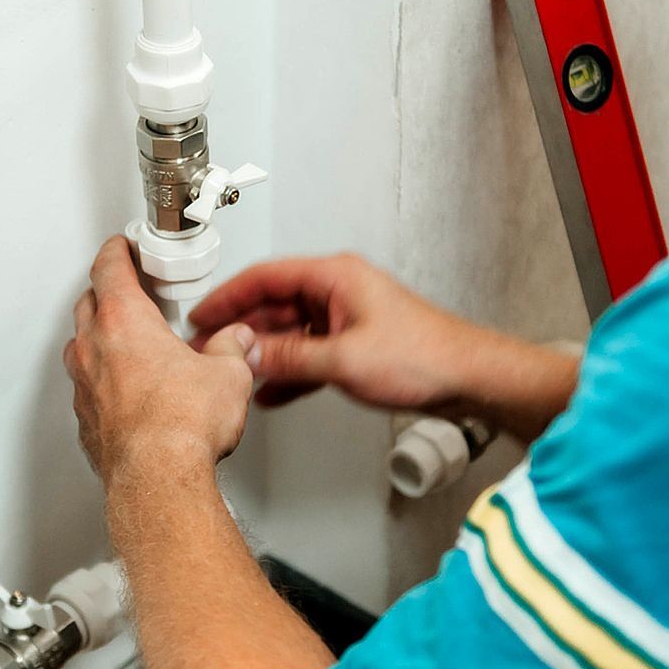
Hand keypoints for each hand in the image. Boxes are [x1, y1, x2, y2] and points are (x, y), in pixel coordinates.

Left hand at [65, 236, 256, 482]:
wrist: (158, 479)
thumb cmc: (182, 426)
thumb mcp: (228, 374)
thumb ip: (231, 349)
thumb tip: (236, 342)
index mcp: (126, 321)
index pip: (109, 268)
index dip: (116, 251)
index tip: (121, 246)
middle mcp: (95, 348)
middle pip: (89, 303)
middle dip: (106, 292)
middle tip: (127, 290)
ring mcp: (84, 386)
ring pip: (80, 346)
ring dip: (99, 338)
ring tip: (126, 344)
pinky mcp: (86, 420)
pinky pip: (85, 388)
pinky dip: (100, 381)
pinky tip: (124, 392)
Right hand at [187, 254, 487, 416]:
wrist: (467, 378)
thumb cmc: (425, 356)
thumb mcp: (343, 360)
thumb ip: (289, 357)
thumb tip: (248, 355)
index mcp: (335, 276)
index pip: (265, 277)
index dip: (228, 296)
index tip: (201, 316)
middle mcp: (338, 291)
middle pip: (274, 304)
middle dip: (241, 330)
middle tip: (210, 350)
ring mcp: (346, 318)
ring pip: (290, 331)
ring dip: (263, 354)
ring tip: (231, 372)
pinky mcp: (354, 344)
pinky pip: (308, 354)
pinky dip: (288, 371)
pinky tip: (270, 392)